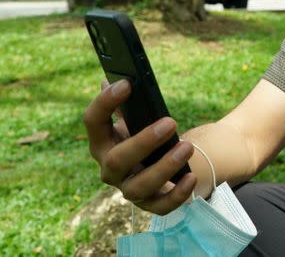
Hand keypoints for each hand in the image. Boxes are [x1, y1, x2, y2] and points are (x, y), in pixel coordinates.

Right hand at [83, 80, 196, 213]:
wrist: (163, 162)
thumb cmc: (146, 135)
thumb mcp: (136, 118)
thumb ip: (128, 103)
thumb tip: (113, 77)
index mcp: (103, 141)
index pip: (93, 122)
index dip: (105, 102)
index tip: (127, 84)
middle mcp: (110, 168)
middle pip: (116, 159)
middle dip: (143, 141)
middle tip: (170, 122)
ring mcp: (128, 188)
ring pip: (139, 185)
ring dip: (164, 167)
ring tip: (187, 147)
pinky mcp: (150, 204)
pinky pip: (160, 206)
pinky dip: (176, 194)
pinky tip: (191, 177)